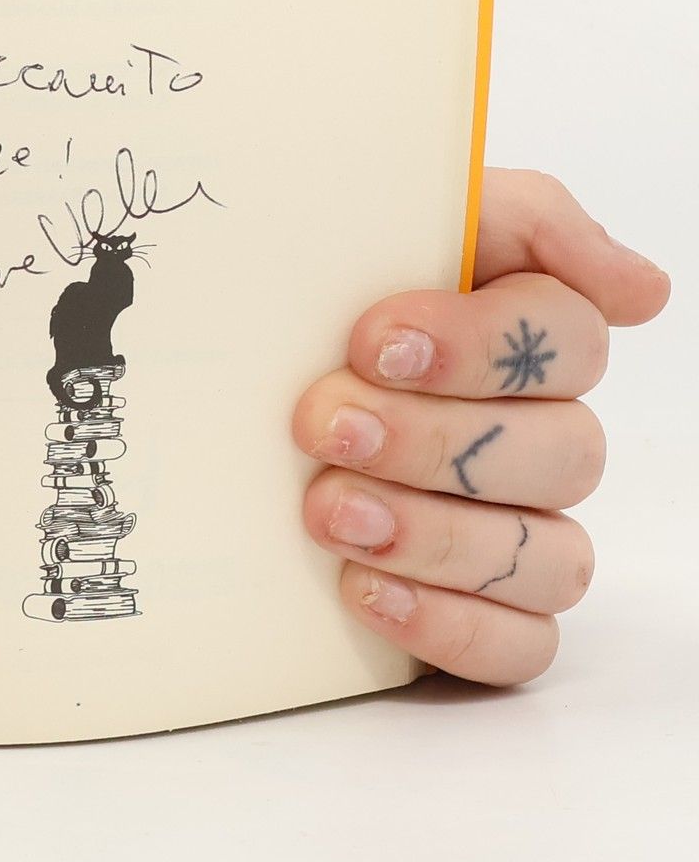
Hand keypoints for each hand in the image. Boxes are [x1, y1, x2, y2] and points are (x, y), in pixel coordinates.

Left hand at [292, 169, 669, 684]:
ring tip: (327, 511)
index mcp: (525, 335)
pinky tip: (364, 589)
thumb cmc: (313, 289)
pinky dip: (448, 623)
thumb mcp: (385, 215)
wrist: (217, 367)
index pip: (568, 339)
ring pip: (547, 555)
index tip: (371, 341)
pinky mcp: (482, 611)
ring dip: (435, 536)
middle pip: (562, 453)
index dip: (477, 345)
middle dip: (435, 443)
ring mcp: (519, 527)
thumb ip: (522, 221)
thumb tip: (644, 293)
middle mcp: (540, 434)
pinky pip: (519, 646)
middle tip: (324, 427)